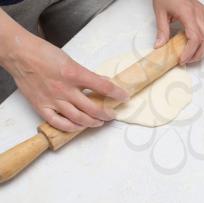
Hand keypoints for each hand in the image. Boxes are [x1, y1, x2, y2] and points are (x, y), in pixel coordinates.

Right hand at [2, 35, 128, 131]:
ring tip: (99, 122)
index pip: (103, 87)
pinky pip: (58, 123)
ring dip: (92, 122)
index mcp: (74, 74)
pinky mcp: (41, 106)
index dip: (117, 93)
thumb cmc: (44, 54)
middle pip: (92, 108)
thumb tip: (104, 82)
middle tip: (112, 115)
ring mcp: (53, 100)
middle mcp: (65, 89)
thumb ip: (88, 74)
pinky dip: (71, 127)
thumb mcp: (71, 60)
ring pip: (78, 118)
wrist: (19, 55)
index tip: (124, 97)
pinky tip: (79, 127)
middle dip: (106, 114)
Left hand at [152, 0, 203, 64]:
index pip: (195, 37)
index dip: (190, 51)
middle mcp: (199, 13)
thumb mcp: (160, 12)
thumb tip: (160, 46)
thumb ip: (161, 30)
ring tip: (196, 54)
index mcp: (188, 13)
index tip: (182, 59)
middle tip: (187, 60)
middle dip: (198, 54)